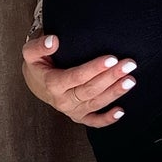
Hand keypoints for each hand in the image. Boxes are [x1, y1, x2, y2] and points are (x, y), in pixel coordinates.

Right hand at [21, 31, 137, 126]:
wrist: (36, 82)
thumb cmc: (38, 64)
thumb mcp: (30, 52)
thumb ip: (39, 45)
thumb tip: (55, 41)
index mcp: (52, 83)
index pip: (76, 76)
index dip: (94, 68)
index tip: (111, 58)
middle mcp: (62, 100)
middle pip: (90, 89)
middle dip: (111, 77)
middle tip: (128, 65)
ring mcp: (71, 110)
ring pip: (96, 103)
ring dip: (114, 93)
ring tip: (130, 81)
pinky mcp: (78, 116)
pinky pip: (93, 121)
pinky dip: (107, 119)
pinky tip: (121, 112)